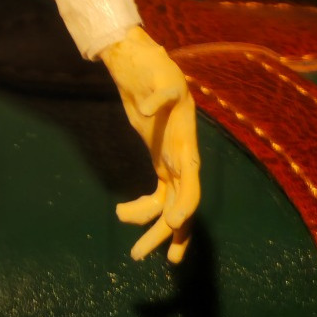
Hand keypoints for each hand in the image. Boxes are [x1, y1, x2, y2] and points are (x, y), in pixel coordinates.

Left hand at [100, 26, 200, 262]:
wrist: (142, 61)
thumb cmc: (154, 67)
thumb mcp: (159, 76)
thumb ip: (159, 94)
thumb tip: (150, 110)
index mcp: (186, 143)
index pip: (191, 183)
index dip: (185, 205)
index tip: (173, 225)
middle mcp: (184, 157)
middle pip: (181, 204)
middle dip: (169, 234)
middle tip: (143, 255)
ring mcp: (173, 161)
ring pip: (170, 206)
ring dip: (155, 230)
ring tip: (136, 253)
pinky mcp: (160, 159)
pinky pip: (157, 194)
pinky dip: (145, 209)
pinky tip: (125, 213)